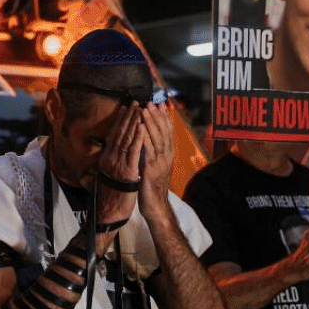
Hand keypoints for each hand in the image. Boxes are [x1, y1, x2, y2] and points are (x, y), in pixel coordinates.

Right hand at [94, 105, 141, 225]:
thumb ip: (112, 163)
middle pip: (120, 133)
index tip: (128, 108)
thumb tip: (115, 154)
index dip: (122, 121)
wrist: (109, 213)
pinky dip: (137, 138)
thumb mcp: (110, 176)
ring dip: (134, 122)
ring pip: (126, 139)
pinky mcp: (126, 170)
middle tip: (136, 102)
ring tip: (140, 108)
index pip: (115, 135)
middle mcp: (110, 158)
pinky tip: (142, 127)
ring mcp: (117, 163)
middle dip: (129, 117)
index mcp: (107, 158)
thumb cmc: (111, 197)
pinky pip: (132, 151)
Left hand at [137, 103, 174, 218]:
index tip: (161, 105)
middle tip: (152, 102)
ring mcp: (160, 162)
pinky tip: (140, 127)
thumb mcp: (155, 167)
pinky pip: (148, 150)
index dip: (164, 118)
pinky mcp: (151, 169)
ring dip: (151, 122)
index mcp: (168, 155)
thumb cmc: (153, 187)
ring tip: (146, 109)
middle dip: (158, 116)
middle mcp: (167, 156)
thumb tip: (148, 141)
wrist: (155, 206)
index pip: (168, 132)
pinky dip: (145, 137)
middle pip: (164, 132)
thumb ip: (154, 154)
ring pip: (157, 138)